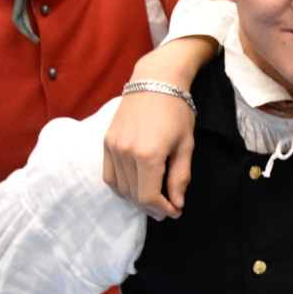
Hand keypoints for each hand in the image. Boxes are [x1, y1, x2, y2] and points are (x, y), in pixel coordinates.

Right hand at [101, 39, 212, 217]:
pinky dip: (121, 186)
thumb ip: (180, 177)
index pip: (149, 196)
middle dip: (152, 207)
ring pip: (120, 187)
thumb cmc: (177, 111)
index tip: (175, 211)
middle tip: (167, 210)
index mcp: (148, 154)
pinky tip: (135, 187)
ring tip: (153, 201)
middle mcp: (126, 152)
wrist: (155, 82)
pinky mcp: (106, 141)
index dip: (163, 209)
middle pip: (134, 195)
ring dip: (136, 199)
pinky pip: (109, 174)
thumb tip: (177, 203)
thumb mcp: (186, 145)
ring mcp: (113, 147)